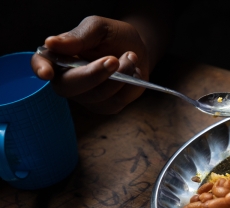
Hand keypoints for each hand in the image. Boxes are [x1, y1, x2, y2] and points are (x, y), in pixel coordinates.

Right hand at [31, 16, 149, 113]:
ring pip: (97, 96)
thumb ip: (78, 37)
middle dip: (92, 75)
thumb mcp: (99, 28)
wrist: (138, 50)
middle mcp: (68, 80)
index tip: (47, 73)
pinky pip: (117, 102)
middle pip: (69, 87)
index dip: (40, 69)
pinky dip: (130, 85)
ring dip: (120, 76)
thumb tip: (51, 43)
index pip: (41, 63)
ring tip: (130, 56)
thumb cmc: (113, 37)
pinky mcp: (106, 106)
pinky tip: (134, 71)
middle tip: (113, 60)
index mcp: (59, 57)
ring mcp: (87, 97)